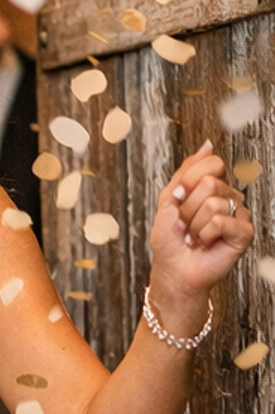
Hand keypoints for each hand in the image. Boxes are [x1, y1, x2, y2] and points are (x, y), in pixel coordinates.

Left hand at [146, 140, 253, 332]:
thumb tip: (208, 145)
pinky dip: (206, 234)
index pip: (212, 163)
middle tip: (186, 223)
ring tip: (195, 235)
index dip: (189, 180)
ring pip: (213, 202)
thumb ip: (187, 170)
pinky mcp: (244, 233)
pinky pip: (222, 221)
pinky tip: (206, 242)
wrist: (173, 268)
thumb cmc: (171, 238)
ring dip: (194, 223)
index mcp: (213, 185)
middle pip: (210, 182)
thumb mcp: (169, 198)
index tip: (178, 199)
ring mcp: (239, 214)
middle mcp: (229, 197)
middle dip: (188, 206)